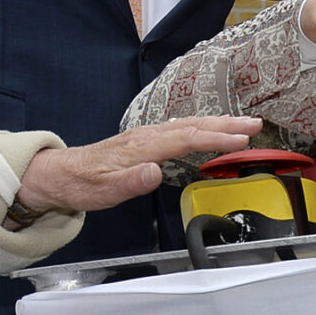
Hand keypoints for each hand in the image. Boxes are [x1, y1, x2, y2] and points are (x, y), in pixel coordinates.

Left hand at [17, 115, 261, 211]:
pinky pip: (180, 129)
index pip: (186, 137)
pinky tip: (209, 129)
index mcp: (142, 146)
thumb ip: (132, 181)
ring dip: (217, 124)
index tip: (241, 139)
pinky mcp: (145, 141)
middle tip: (255, 124)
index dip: (215, 138)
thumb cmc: (83, 185)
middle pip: (193, 125)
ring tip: (243, 125)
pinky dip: (201, 127)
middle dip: (226, 125)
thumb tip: (156, 171)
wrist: (60, 174)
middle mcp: (147, 136)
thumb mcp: (104, 191)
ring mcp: (147, 136)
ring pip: (188, 124)